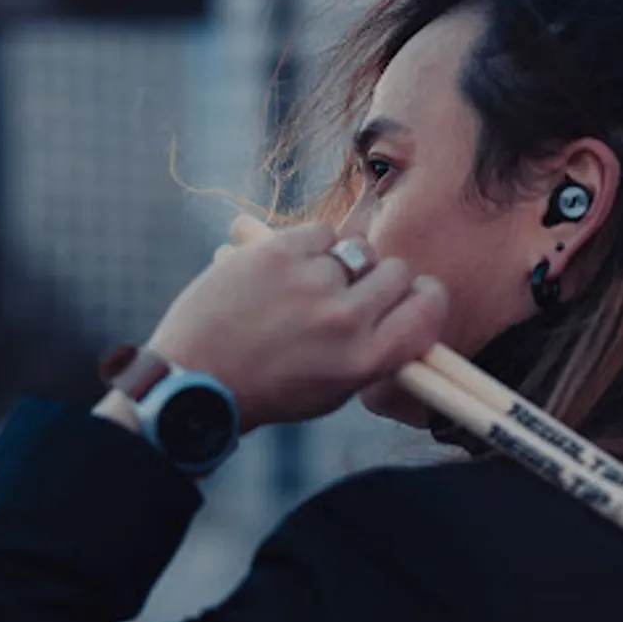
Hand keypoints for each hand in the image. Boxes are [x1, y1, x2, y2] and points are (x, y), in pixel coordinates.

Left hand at [141, 217, 446, 433]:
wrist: (194, 378)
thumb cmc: (268, 388)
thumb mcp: (336, 389)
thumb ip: (377, 350)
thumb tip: (407, 306)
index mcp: (365, 360)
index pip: (428, 308)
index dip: (427, 296)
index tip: (414, 294)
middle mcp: (345, 321)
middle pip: (398, 272)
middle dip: (380, 280)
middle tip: (350, 294)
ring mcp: (311, 283)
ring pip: (357, 250)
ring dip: (340, 264)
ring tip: (305, 289)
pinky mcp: (279, 252)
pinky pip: (320, 232)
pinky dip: (308, 247)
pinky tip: (285, 272)